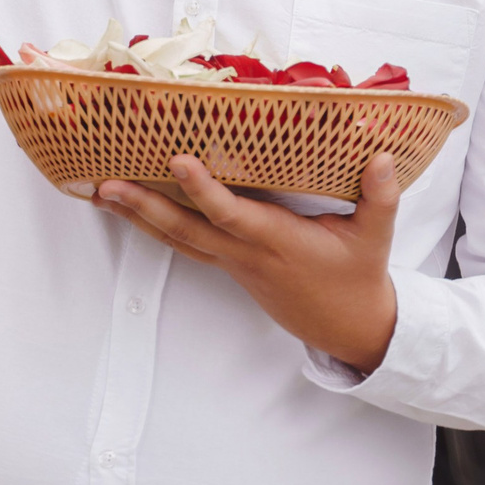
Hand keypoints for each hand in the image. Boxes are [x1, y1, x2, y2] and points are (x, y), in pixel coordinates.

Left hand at [96, 153, 400, 372]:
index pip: (232, 214)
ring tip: (100, 192)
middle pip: (185, 231)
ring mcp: (234, 262)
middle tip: (104, 184)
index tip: (177, 161)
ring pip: (177, 239)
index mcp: (277, 241)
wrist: (348, 327)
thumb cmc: (359, 278)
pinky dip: (157, 225)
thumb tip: (384, 156)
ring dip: (137, 217)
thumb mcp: (376, 237)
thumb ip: (380, 196)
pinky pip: (187, 243)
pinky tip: (135, 209)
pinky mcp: (231, 265)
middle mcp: (247, 252)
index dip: (203, 189)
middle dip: (142, 207)